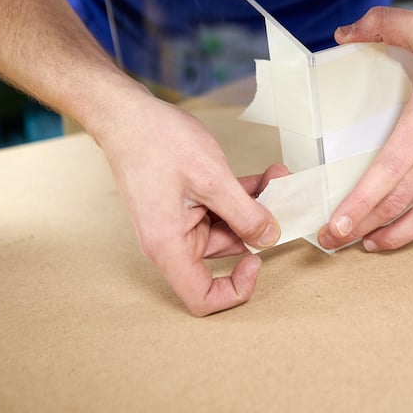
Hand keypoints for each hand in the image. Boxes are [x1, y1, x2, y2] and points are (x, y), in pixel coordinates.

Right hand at [90, 89, 284, 315]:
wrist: (126, 114)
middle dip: (257, 231)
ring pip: (229, 228)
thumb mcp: (212, 178)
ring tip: (278, 180)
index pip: (202, 298)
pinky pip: (221, 209)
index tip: (257, 262)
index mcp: (169, 245)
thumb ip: (245, 213)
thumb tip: (270, 237)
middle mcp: (173, 240)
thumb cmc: (154, 142)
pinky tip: (265, 177)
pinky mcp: (187, 204)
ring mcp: (180, 221)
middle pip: (224, 255)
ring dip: (255, 208)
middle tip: (285, 203)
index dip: (236, 291)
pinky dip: (243, 196)